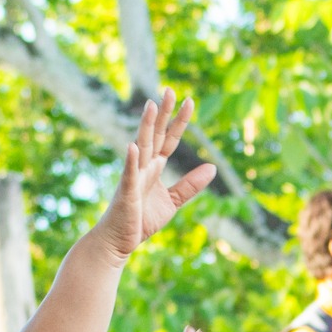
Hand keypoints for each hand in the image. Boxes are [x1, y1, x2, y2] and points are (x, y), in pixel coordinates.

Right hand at [91, 90, 215, 264]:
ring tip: (151, 106)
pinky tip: (133, 146)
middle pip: (155, 135)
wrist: (118, 242)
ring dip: (146, 127)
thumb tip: (213, 167)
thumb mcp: (172, 202)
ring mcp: (133, 177)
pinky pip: (129, 174)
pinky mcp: (125, 192)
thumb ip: (190, 185)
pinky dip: (131, 160)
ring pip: (141, 147)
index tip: (189, 100)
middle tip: (170, 89)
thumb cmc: (141, 221)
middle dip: (163, 113)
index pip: (169, 139)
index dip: (179, 121)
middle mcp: (143, 167)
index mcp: (155, 168)